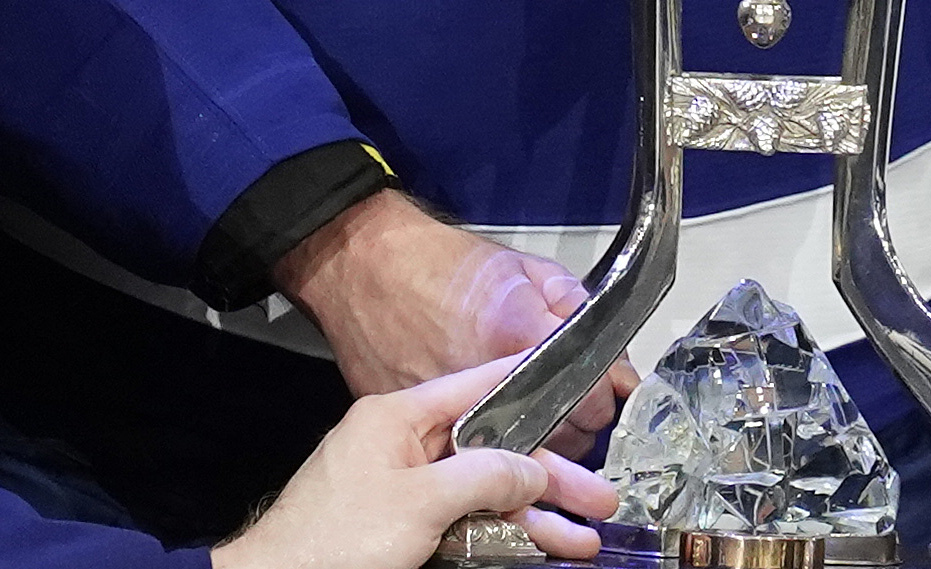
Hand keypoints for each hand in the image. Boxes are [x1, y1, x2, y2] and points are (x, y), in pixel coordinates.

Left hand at [219, 355, 619, 568]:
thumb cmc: (332, 541)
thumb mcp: (420, 501)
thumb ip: (484, 476)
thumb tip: (530, 471)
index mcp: (398, 418)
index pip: (478, 385)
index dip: (530, 383)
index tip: (577, 381)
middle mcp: (402, 448)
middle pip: (491, 453)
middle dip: (548, 478)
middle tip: (598, 498)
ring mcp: (401, 492)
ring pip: (482, 496)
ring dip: (533, 517)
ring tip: (583, 540)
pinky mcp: (400, 531)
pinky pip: (461, 526)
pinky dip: (500, 537)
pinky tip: (539, 549)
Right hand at [277, 193, 635, 446]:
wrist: (363, 266)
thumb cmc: (440, 264)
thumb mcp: (524, 268)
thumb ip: (575, 312)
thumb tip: (616, 367)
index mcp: (516, 338)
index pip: (587, 401)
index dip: (603, 401)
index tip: (604, 395)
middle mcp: (482, 387)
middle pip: (557, 443)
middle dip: (577, 438)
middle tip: (576, 418)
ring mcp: (444, 416)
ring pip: (513, 467)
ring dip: (535, 463)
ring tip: (538, 442)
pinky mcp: (411, 436)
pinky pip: (462, 469)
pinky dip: (481, 465)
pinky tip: (488, 445)